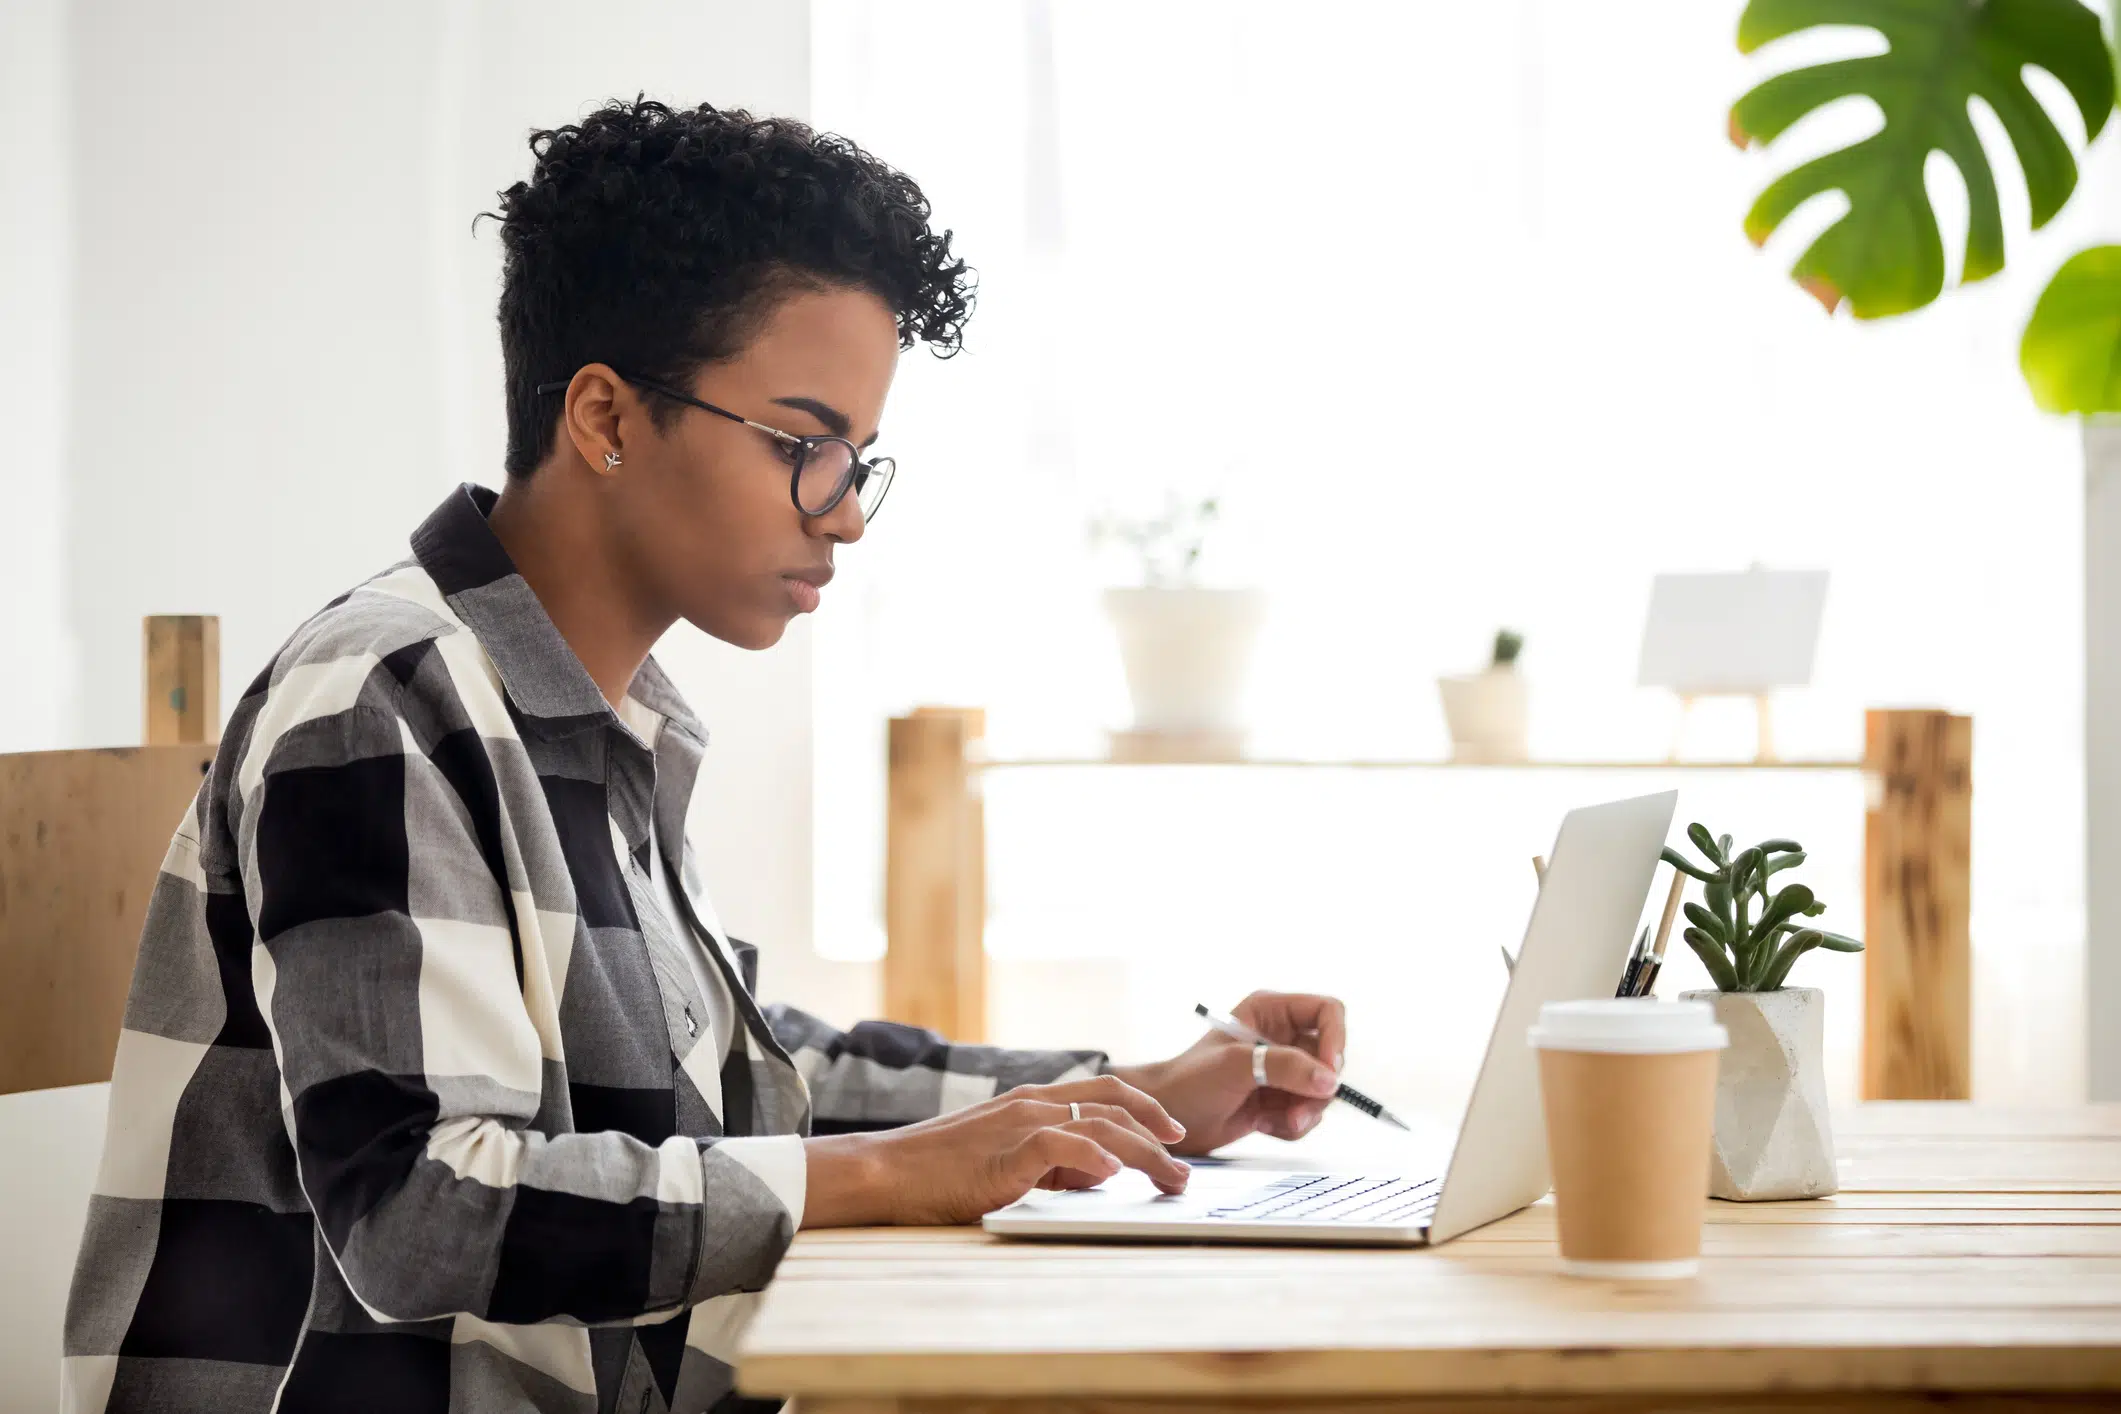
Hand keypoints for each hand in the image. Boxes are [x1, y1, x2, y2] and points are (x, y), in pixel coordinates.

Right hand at [800, 1073, 1190, 1227]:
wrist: (887, 1171)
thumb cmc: (940, 1172)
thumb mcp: (1007, 1161)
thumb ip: (1052, 1162)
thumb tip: (1101, 1172)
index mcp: (1031, 1102)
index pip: (1103, 1091)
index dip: (1146, 1107)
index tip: (1174, 1133)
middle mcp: (1031, 1104)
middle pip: (1113, 1104)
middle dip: (1158, 1133)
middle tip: (1184, 1165)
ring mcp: (1018, 1124)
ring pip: (1099, 1124)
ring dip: (1143, 1153)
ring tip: (1169, 1178)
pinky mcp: (1003, 1153)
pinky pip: (1057, 1146)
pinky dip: (1091, 1156)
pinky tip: (1113, 1173)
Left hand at [1109, 991, 1346, 1156]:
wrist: (1166, 1121)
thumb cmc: (1190, 1081)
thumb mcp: (1237, 1066)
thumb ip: (1286, 1067)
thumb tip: (1329, 1080)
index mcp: (1271, 1011)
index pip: (1327, 1011)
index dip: (1336, 1039)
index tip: (1330, 1071)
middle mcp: (1280, 1037)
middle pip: (1329, 1058)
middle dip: (1317, 1089)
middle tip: (1298, 1110)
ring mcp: (1281, 1070)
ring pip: (1321, 1091)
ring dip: (1304, 1112)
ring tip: (1277, 1121)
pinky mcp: (1278, 1099)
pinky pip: (1306, 1114)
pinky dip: (1290, 1125)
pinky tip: (1263, 1126)